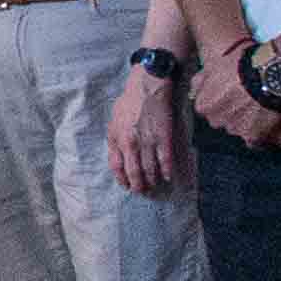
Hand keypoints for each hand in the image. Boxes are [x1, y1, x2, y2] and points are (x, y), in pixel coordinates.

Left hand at [109, 73, 180, 194]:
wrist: (147, 89)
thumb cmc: (128, 104)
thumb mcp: (113, 122)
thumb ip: (114, 140)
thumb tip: (117, 156)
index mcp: (118, 140)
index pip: (117, 167)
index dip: (122, 179)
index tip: (126, 185)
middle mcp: (132, 144)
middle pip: (134, 172)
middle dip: (138, 185)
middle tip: (141, 191)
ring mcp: (149, 142)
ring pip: (150, 169)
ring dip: (152, 180)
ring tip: (154, 186)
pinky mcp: (164, 138)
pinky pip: (165, 160)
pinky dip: (167, 171)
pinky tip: (167, 177)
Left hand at [190, 53, 279, 149]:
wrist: (268, 74)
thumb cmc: (242, 67)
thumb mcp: (213, 65)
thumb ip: (200, 81)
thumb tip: (194, 89)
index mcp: (203, 104)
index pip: (207, 108)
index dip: (220, 100)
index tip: (230, 94)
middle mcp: (215, 119)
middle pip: (221, 119)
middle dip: (230, 112)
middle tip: (244, 100)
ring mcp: (234, 129)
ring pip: (236, 129)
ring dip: (244, 122)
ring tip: (257, 107)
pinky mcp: (252, 135)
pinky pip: (253, 140)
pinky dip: (258, 133)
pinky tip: (264, 121)